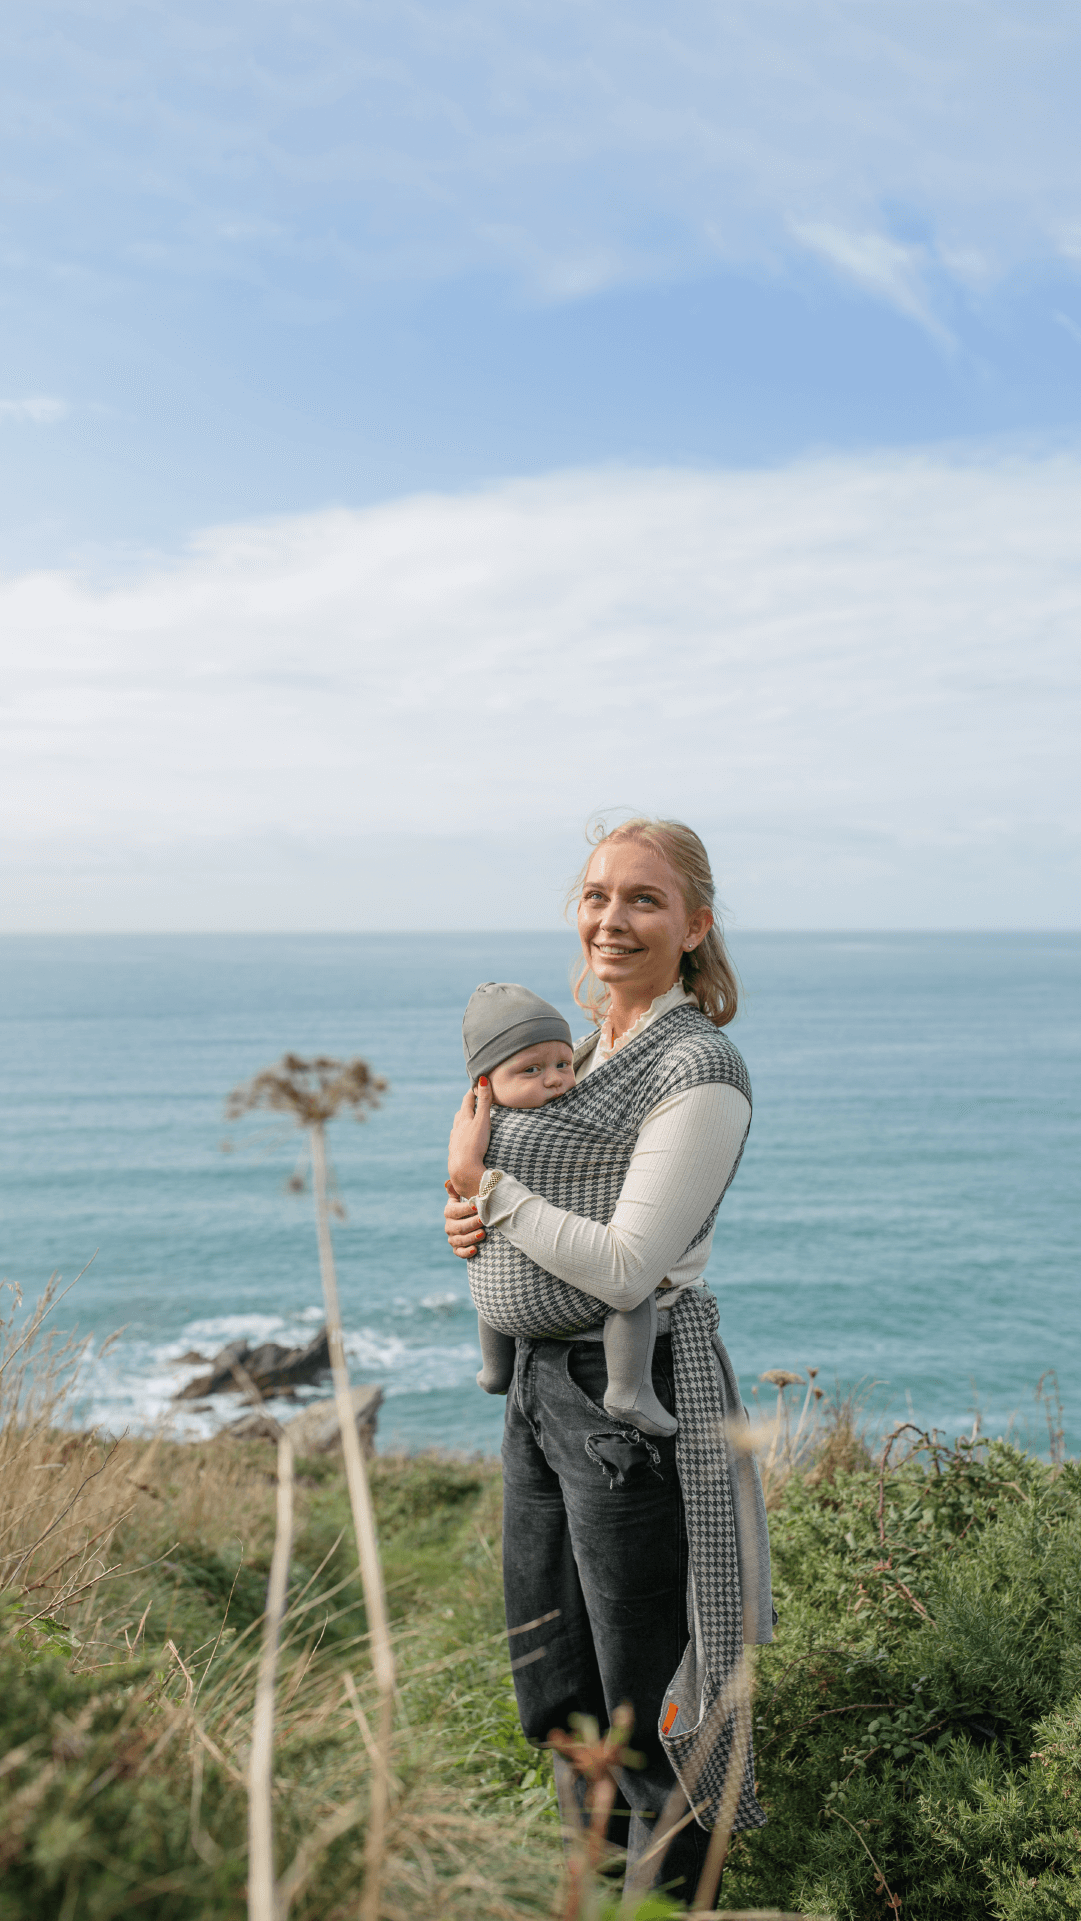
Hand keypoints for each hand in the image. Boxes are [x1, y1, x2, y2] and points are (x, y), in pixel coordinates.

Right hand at [445, 1187, 484, 1258]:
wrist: (467, 1221)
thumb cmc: (468, 1207)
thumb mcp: (461, 1197)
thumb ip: (456, 1190)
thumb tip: (448, 1182)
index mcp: (449, 1212)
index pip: (456, 1210)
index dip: (466, 1208)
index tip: (479, 1205)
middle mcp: (448, 1226)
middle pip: (459, 1226)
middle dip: (472, 1223)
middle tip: (484, 1220)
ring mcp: (452, 1238)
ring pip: (460, 1240)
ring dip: (471, 1237)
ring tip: (483, 1234)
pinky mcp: (457, 1248)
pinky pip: (459, 1252)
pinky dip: (466, 1252)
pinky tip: (475, 1249)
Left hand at [447, 1078, 492, 1202]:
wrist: (463, 1170)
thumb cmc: (474, 1144)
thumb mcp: (482, 1121)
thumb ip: (485, 1101)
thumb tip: (483, 1079)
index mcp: (463, 1119)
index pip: (467, 1101)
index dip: (472, 1092)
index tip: (476, 1084)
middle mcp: (456, 1129)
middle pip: (461, 1113)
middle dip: (467, 1106)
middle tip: (473, 1100)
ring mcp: (454, 1141)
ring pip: (457, 1127)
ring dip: (463, 1121)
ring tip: (468, 1120)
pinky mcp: (455, 1153)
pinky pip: (457, 1140)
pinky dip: (461, 1136)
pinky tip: (463, 1142)